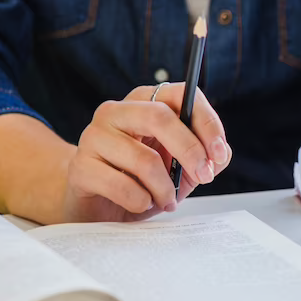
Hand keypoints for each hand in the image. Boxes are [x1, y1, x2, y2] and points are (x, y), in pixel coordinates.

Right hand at [63, 83, 231, 221]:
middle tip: (203, 177)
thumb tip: (220, 155)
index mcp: (142, 102)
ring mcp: (93, 137)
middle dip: (190, 150)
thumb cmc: (139, 183)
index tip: (219, 153)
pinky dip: (141, 201)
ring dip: (165, 188)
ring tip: (167, 201)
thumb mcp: (179, 170)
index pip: (180, 94)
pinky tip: (141, 204)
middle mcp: (115, 112)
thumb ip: (204, 158)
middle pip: (159, 117)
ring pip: (144, 159)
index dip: (205, 122)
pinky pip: (122, 186)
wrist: (96, 207)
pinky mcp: (80, 167)